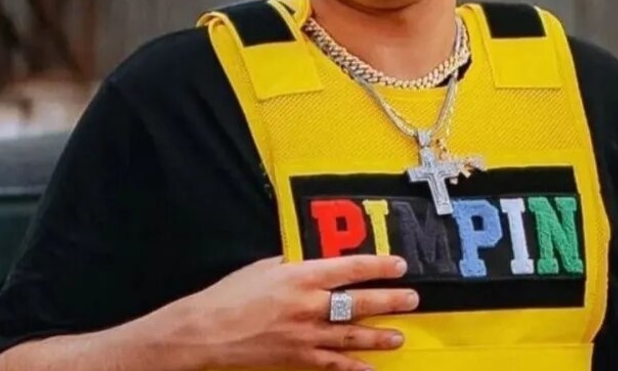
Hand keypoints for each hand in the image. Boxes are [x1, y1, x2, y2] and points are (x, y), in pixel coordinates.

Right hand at [171, 254, 418, 370]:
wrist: (205, 331)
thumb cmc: (231, 294)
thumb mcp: (265, 267)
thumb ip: (295, 263)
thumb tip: (319, 258)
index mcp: (301, 276)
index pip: (350, 268)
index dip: (379, 266)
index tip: (399, 265)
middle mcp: (309, 306)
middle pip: (359, 303)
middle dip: (389, 301)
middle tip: (412, 299)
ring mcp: (305, 335)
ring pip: (352, 337)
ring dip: (379, 336)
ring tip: (399, 336)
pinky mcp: (298, 358)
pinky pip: (333, 365)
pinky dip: (354, 369)